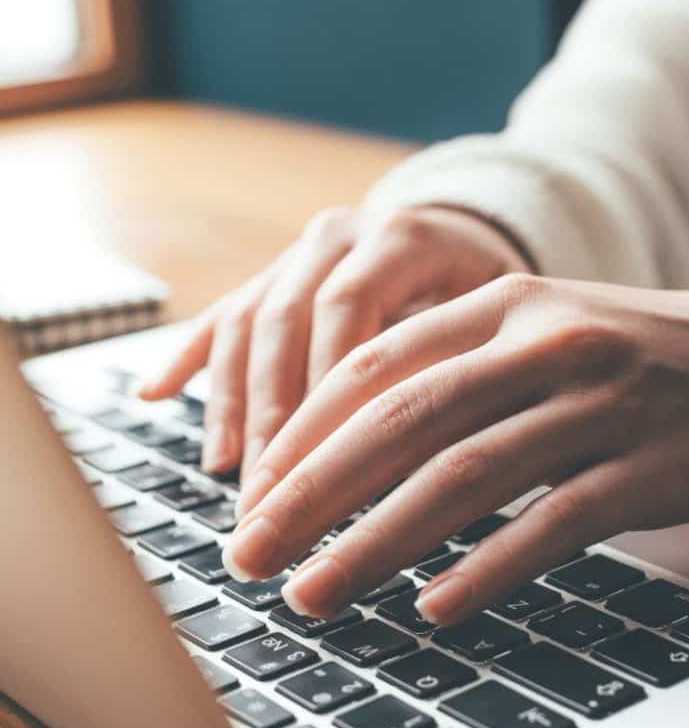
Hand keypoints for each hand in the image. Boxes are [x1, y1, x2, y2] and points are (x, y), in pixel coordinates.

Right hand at [137, 205, 525, 477]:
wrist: (468, 234)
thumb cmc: (491, 296)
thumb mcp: (495, 320)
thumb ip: (457, 366)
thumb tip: (425, 466)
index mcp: (400, 238)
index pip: (348, 310)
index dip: (327, 388)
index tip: (320, 462)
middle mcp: (339, 236)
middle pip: (286, 322)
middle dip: (272, 415)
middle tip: (268, 492)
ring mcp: (298, 254)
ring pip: (247, 323)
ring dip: (232, 403)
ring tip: (226, 470)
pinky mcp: (271, 276)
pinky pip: (220, 314)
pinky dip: (186, 357)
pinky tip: (153, 394)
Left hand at [224, 273, 688, 624]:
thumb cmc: (639, 362)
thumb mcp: (545, 337)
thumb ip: (456, 373)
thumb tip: (346, 448)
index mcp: (506, 304)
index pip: (377, 365)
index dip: (303, 434)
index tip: (253, 494)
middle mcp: (546, 343)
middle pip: (403, 420)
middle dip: (311, 495)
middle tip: (249, 554)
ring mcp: (601, 404)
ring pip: (465, 476)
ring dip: (375, 543)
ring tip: (313, 594)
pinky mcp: (649, 468)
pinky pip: (553, 523)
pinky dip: (487, 568)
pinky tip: (433, 608)